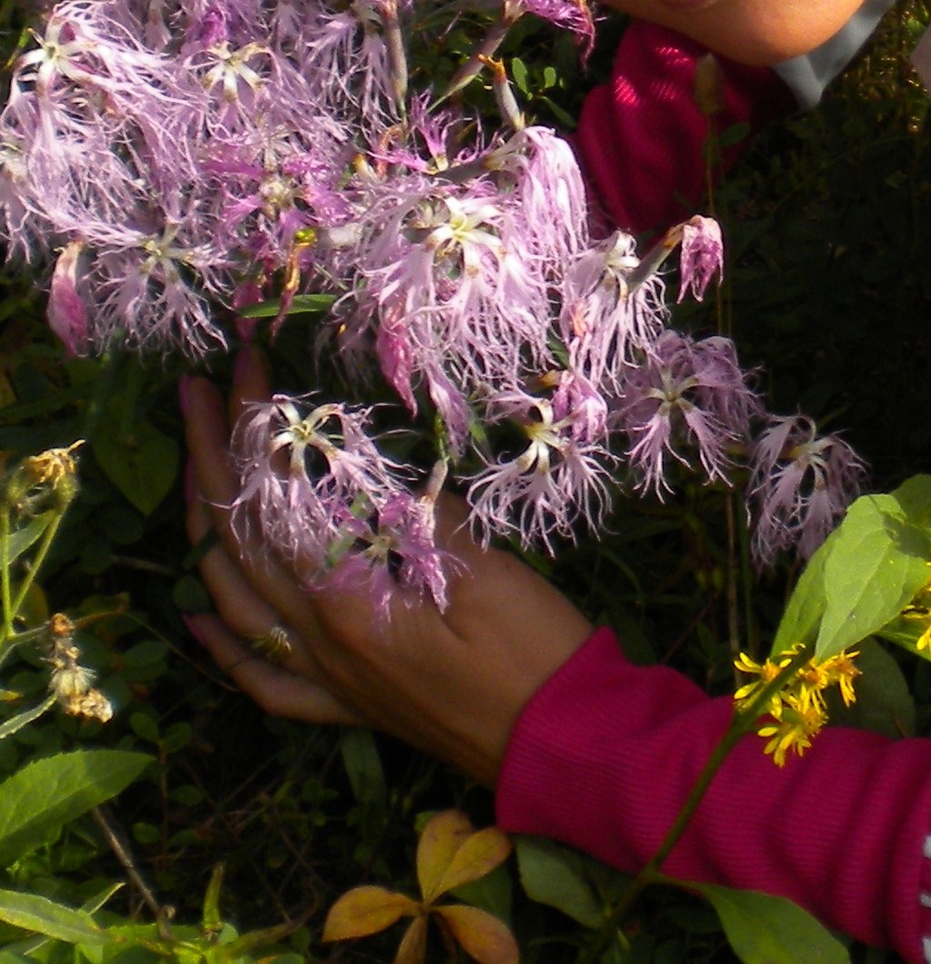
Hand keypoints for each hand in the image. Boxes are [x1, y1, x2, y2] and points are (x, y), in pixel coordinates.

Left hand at [181, 350, 594, 785]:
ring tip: (192, 463)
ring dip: (204, 526)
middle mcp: (321, 641)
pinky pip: (264, 677)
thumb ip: (417, 520)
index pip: (278, 496)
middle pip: (240, 538)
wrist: (564, 743)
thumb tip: (370, 478)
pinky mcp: (348, 706)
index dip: (257, 425)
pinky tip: (197, 611)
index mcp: (350, 601)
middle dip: (211, 455)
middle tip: (195, 389)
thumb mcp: (484, 570)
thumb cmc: (534, 651)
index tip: (247, 361)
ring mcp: (329, 678)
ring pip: (236, 597)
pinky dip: (222, 641)